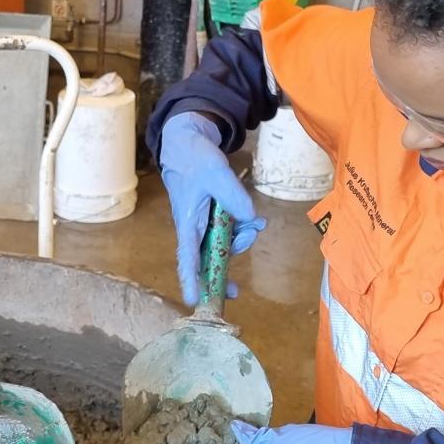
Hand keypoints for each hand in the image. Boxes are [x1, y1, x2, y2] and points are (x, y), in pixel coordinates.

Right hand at [158, 111, 265, 305]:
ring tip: (255, 223)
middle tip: (248, 248)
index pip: (188, 257)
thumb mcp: (217, 174)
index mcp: (188, 222)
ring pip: (222, 246)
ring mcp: (203, 225)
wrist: (188, 143)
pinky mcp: (212, 218)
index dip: (191, 279)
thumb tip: (250, 220)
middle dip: (228, 263)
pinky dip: (241, 231)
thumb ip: (234, 198)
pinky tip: (253, 221)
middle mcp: (194, 229)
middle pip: (209, 258)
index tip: (195, 300)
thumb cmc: (195, 160)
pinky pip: (227, 233)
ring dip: (240, 240)